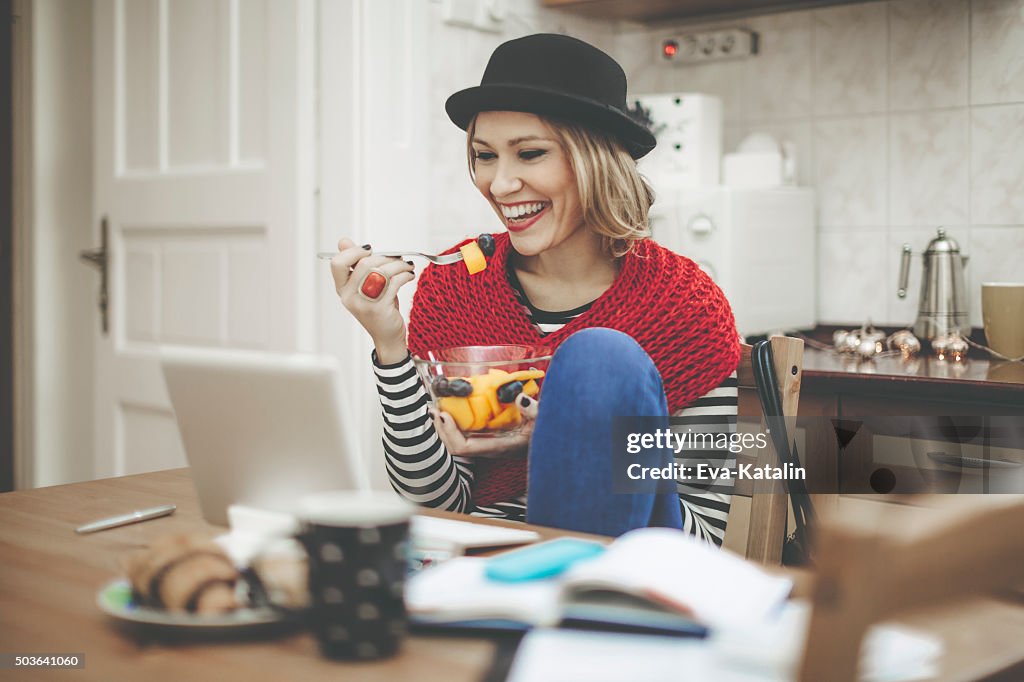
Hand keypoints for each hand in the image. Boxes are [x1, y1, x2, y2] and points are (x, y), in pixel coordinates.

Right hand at [330, 238, 415, 362]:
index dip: (353, 252)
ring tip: (407, 267)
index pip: (337, 263)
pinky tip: (409, 276)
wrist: (387, 337)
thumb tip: (344, 241)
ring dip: (399, 265)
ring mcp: (363, 303)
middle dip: (386, 257)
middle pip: (364, 264)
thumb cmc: (378, 308)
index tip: (370, 250)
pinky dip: (405, 275)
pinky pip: (394, 282)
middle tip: (398, 259)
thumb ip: (356, 264)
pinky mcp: (379, 308)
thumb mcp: (365, 285)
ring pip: (381, 271)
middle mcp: (349, 296)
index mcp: (342, 289)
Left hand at [430, 395, 538, 457]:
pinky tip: (453, 407)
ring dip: (445, 425)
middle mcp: (489, 447)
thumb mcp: (544, 420)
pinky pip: (466, 432)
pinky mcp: (489, 436)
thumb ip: (533, 410)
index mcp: (498, 446)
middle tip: (434, 407)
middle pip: (454, 446)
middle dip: (441, 428)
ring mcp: (488, 443)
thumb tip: (519, 397)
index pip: (463, 448)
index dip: (449, 433)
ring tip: (438, 406)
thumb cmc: (548, 433)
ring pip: (458, 440)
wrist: (553, 442)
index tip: (444, 414)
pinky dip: (456, 421)